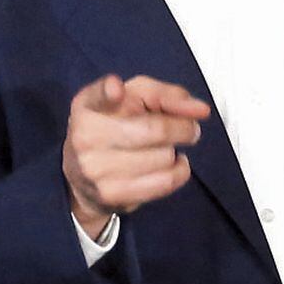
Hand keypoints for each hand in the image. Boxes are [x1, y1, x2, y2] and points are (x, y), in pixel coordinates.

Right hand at [62, 74, 210, 238]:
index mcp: (89, 104)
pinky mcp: (111, 194)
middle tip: (189, 128)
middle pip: (155, 129)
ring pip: (164, 156)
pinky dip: (179, 171)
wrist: (84, 177)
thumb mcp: (137, 98)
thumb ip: (167, 95)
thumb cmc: (116, 127)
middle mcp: (86, 135)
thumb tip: (199, 109)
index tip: (116, 89)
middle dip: (183, 128)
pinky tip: (170, 164)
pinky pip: (165, 181)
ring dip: (175, 150)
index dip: (109, 91)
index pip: (99, 95)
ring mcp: (96, 168)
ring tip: (165, 148)